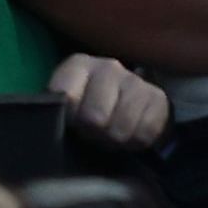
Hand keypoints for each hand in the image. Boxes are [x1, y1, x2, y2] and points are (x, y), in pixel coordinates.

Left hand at [51, 53, 169, 156]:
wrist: (128, 105)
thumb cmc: (88, 108)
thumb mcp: (66, 105)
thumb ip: (56, 109)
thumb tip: (49, 123)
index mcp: (79, 65)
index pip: (66, 96)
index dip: (69, 118)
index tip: (72, 123)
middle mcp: (108, 66)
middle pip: (95, 118)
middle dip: (92, 133)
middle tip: (93, 133)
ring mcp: (135, 81)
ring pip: (120, 128)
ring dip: (115, 140)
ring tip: (110, 135)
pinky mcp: (159, 98)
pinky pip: (144, 134)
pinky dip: (136, 142)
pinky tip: (130, 134)